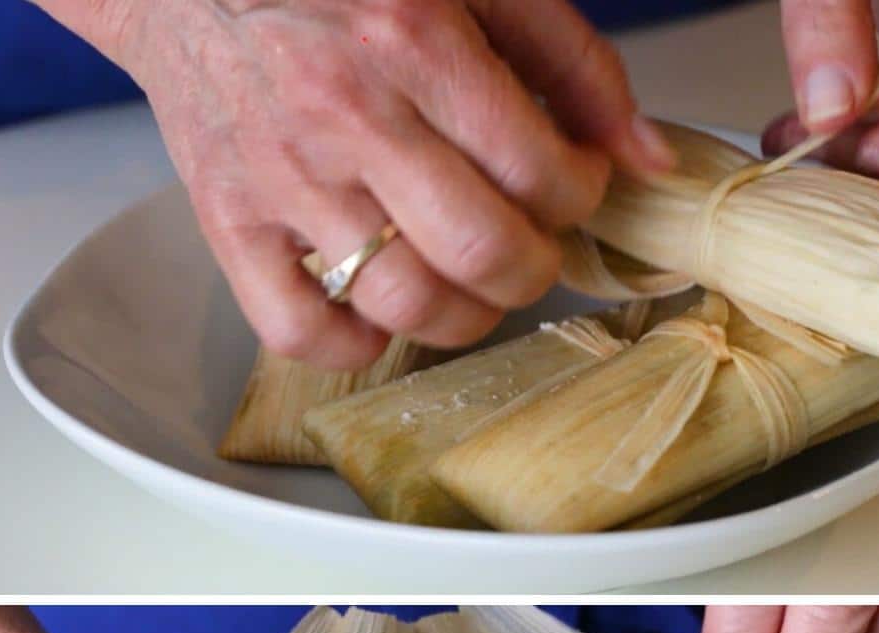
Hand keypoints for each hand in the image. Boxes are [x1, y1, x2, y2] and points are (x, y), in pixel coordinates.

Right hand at [52, 0, 673, 367]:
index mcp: (413, 40)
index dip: (580, 196)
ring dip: (464, 317)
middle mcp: (346, 115)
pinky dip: (354, 347)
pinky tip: (381, 315)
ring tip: (469, 284)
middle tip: (529, 249)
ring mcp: (283, 179)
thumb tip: (648, 157)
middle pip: (481, 253)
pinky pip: (298, 332)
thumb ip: (573, 62)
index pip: (539, 173)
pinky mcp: (230, 223)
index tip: (571, 186)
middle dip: (533, 269)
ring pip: (405, 305)